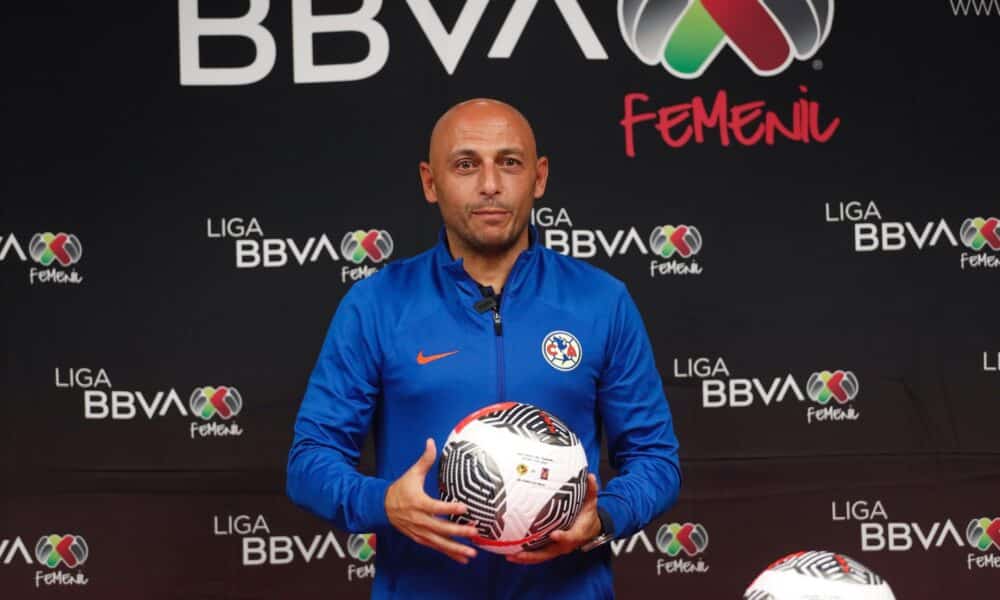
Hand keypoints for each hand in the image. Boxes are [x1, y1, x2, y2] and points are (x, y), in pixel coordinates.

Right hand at [385, 438, 478, 563]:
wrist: (382, 507)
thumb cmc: (401, 489)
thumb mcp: (412, 473)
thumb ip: (425, 460)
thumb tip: (431, 441)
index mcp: (418, 502)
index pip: (435, 507)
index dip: (450, 508)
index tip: (465, 507)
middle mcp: (419, 520)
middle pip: (440, 528)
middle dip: (458, 531)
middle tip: (474, 532)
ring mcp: (419, 531)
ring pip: (439, 542)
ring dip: (455, 548)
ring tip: (472, 553)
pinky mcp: (420, 538)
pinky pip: (436, 547)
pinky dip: (449, 553)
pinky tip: (463, 558)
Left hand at [506, 473, 600, 564]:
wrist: (590, 530)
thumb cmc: (588, 516)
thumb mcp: (591, 503)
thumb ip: (590, 490)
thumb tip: (590, 476)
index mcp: (577, 534)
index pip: (570, 537)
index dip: (563, 537)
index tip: (555, 534)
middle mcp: (565, 544)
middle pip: (548, 553)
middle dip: (533, 555)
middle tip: (517, 553)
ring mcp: (556, 548)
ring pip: (540, 556)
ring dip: (525, 558)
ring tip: (509, 555)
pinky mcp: (550, 548)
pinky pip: (537, 554)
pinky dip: (525, 556)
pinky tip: (511, 552)